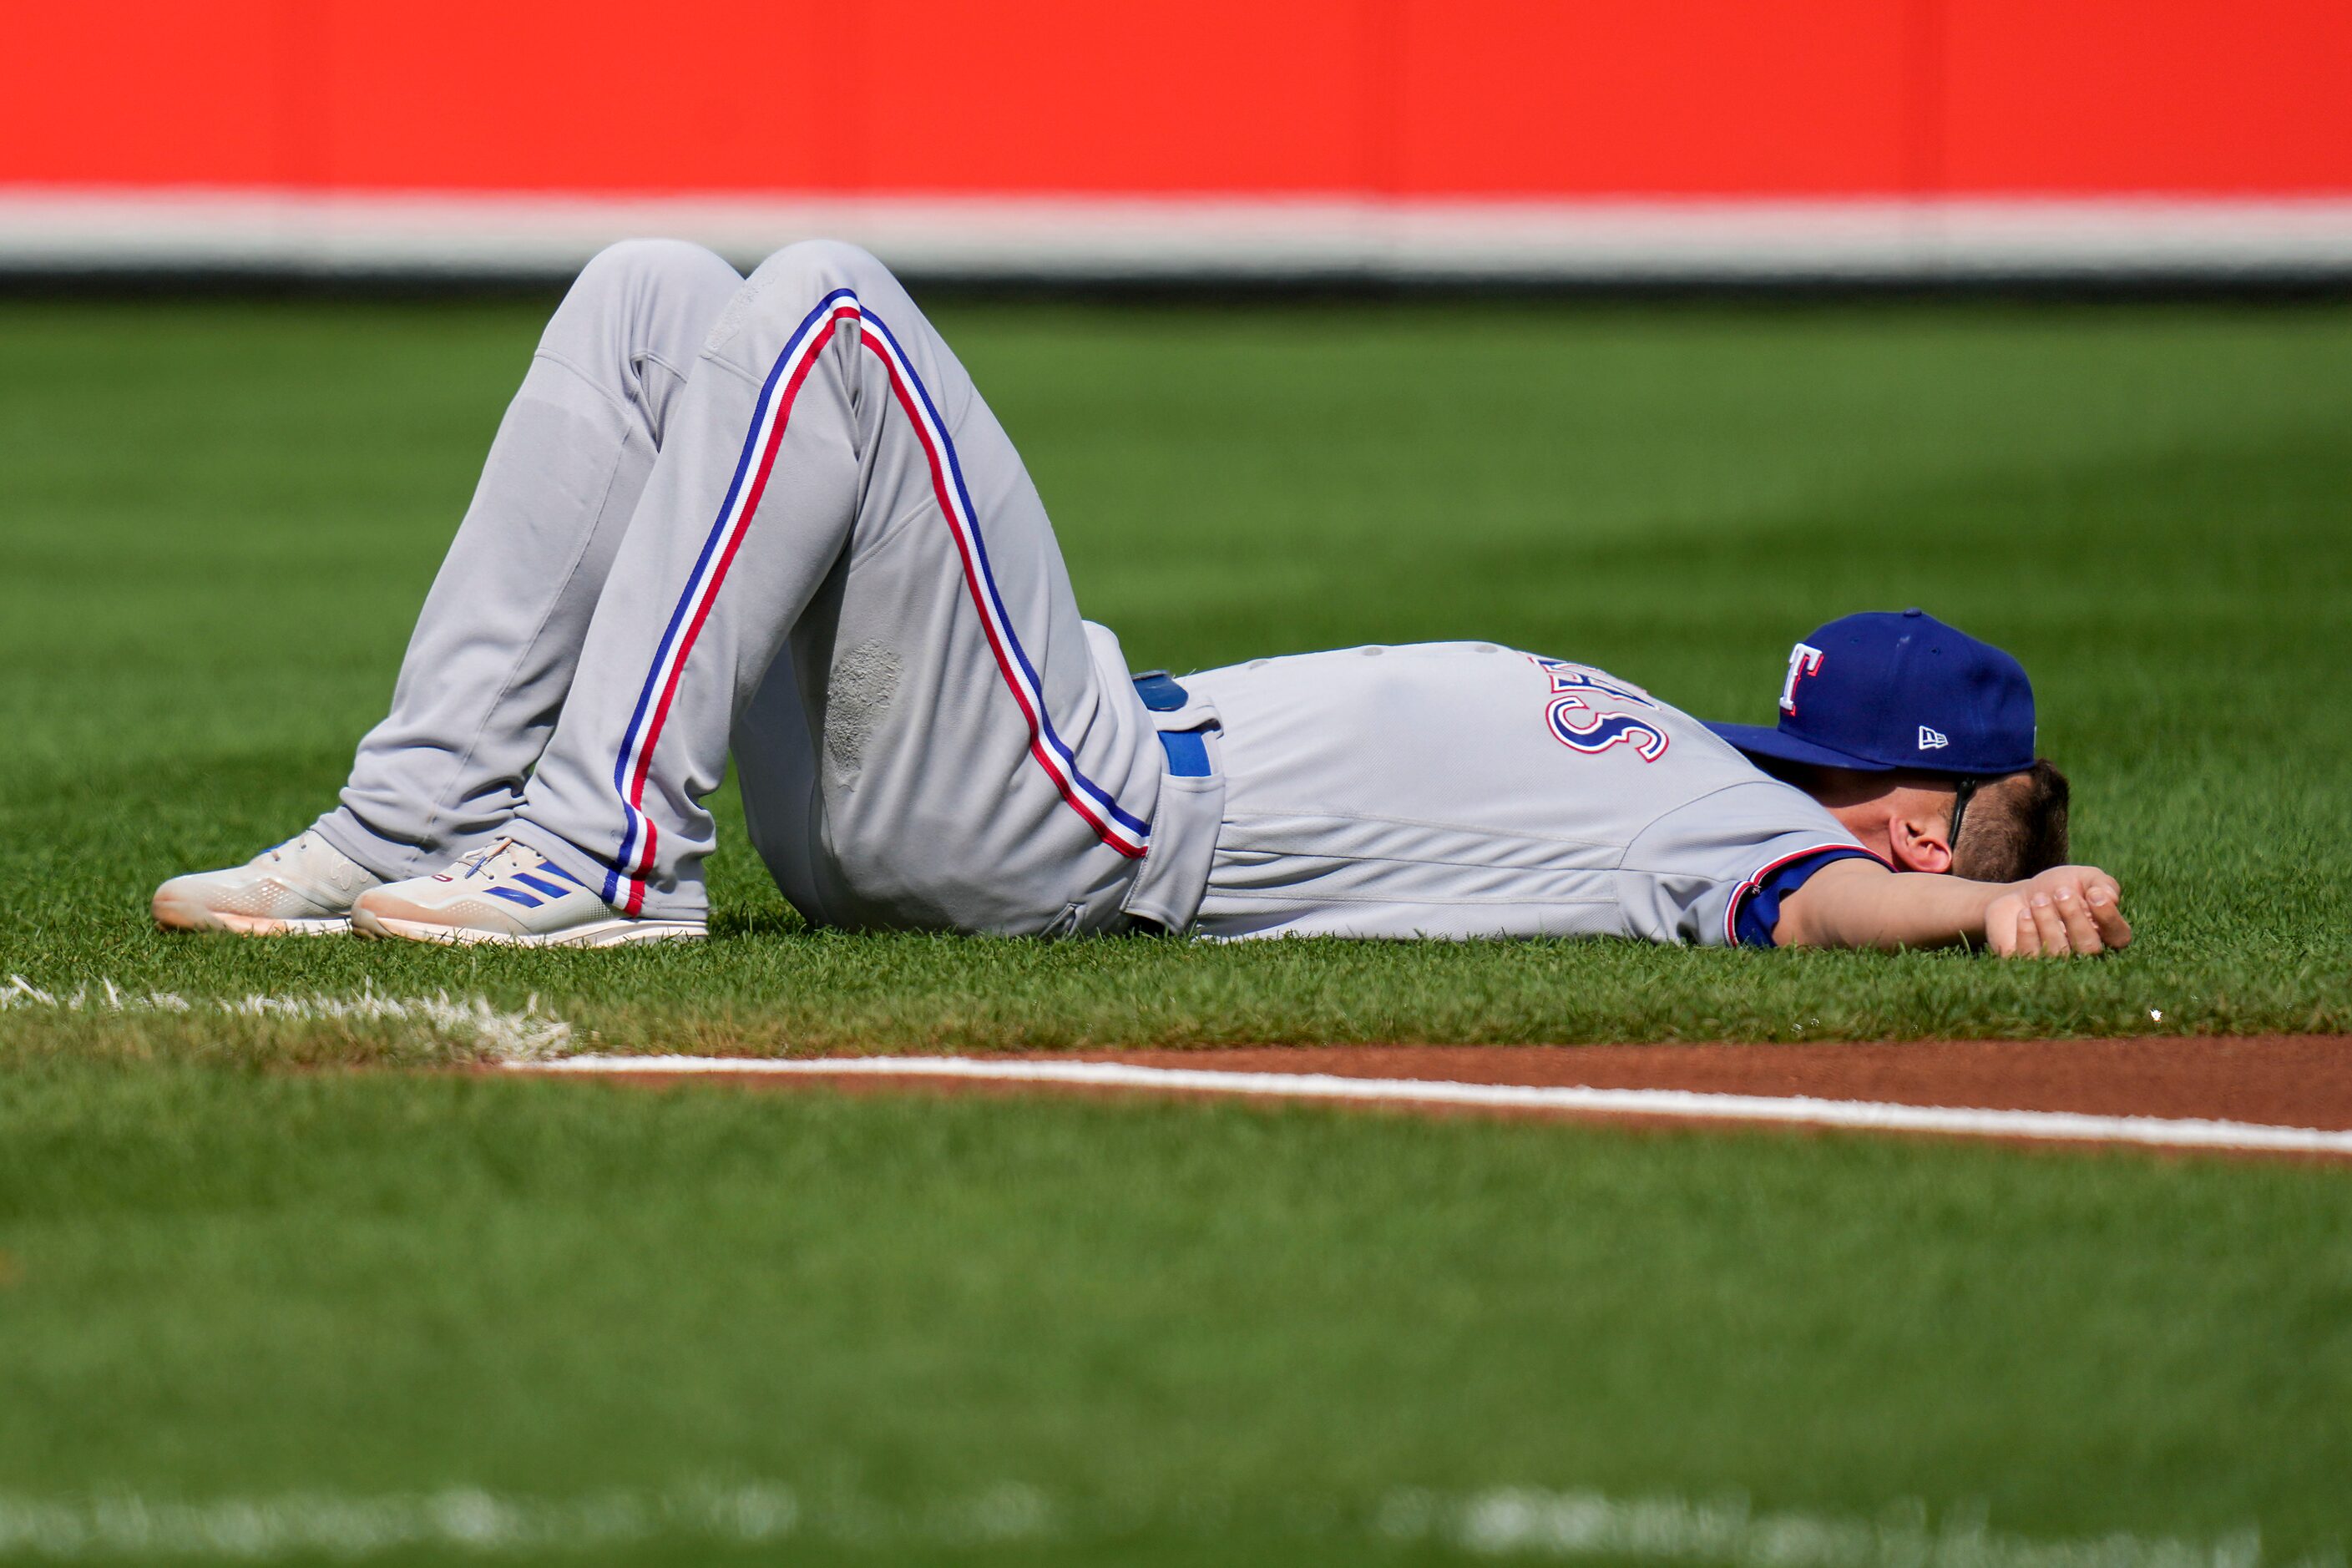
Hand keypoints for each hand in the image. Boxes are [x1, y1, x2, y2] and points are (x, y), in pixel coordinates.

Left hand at [1983, 866, 2131, 958]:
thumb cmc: (2059, 887)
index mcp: (2106, 933)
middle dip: (2074, 916)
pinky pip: (2032, 955)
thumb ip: (2103, 884)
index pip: (2120, 936)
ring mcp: (2058, 962)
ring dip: (2048, 920)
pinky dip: (2028, 932)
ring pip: (2060, 953)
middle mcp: (2085, 953)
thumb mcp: (2084, 878)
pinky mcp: (2030, 964)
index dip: (2108, 916)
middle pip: (2090, 948)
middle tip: (2060, 892)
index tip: (2093, 894)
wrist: (2019, 895)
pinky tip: (2024, 914)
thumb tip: (2110, 897)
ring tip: (2038, 899)